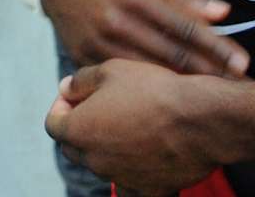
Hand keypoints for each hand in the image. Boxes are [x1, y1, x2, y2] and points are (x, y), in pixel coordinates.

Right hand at [40, 0, 248, 76]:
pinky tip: (172, 96)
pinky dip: (149, 87)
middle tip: (239, 87)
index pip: (184, 26)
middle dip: (210, 72)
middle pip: (172, 54)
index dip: (216, 46)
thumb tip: (223, 13)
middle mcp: (117, 21)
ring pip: (150, 71)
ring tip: (214, 97)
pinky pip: (124, 77)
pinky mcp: (85, 59)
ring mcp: (99, 43)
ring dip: (185, 85)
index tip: (243, 62)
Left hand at [45, 60, 227, 193]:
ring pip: (101, 165)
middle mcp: (96, 161)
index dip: (61, 107)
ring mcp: (122, 178)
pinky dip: (132, 171)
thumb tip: (66, 89)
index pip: (53, 124)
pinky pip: (132, 184)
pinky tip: (145, 152)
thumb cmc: (154, 90)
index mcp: (79, 131)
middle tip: (98, 108)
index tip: (76, 95)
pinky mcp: (150, 190)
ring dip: (104, 148)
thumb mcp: (111, 70)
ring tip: (126, 125)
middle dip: (78, 128)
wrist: (201, 119)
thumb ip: (81, 81)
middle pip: (73, 148)